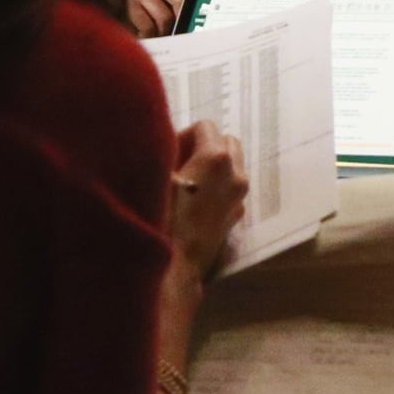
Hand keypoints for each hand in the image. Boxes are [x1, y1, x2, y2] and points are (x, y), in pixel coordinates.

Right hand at [119, 0, 189, 36]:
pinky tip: (141, 34)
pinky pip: (148, 27)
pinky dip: (147, 35)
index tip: (198, 16)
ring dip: (162, 31)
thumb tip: (192, 10)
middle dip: (181, 19)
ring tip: (155, 34)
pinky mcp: (127, 6)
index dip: (194, 2)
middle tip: (179, 32)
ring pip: (165, 17)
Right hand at [167, 120, 249, 272]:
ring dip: (212, 167)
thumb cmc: (160, 220)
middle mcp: (235, 173)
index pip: (205, 126)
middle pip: (225, 141)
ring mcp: (238, 196)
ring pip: (232, 165)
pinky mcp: (236, 215)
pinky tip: (193, 202)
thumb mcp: (155, 177)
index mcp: (216, 157)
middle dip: (203, 147)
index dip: (184, 135)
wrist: (175, 267)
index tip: (169, 154)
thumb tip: (163, 143)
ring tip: (185, 183)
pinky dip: (217, 186)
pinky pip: (230, 188)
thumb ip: (164, 153)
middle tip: (179, 164)